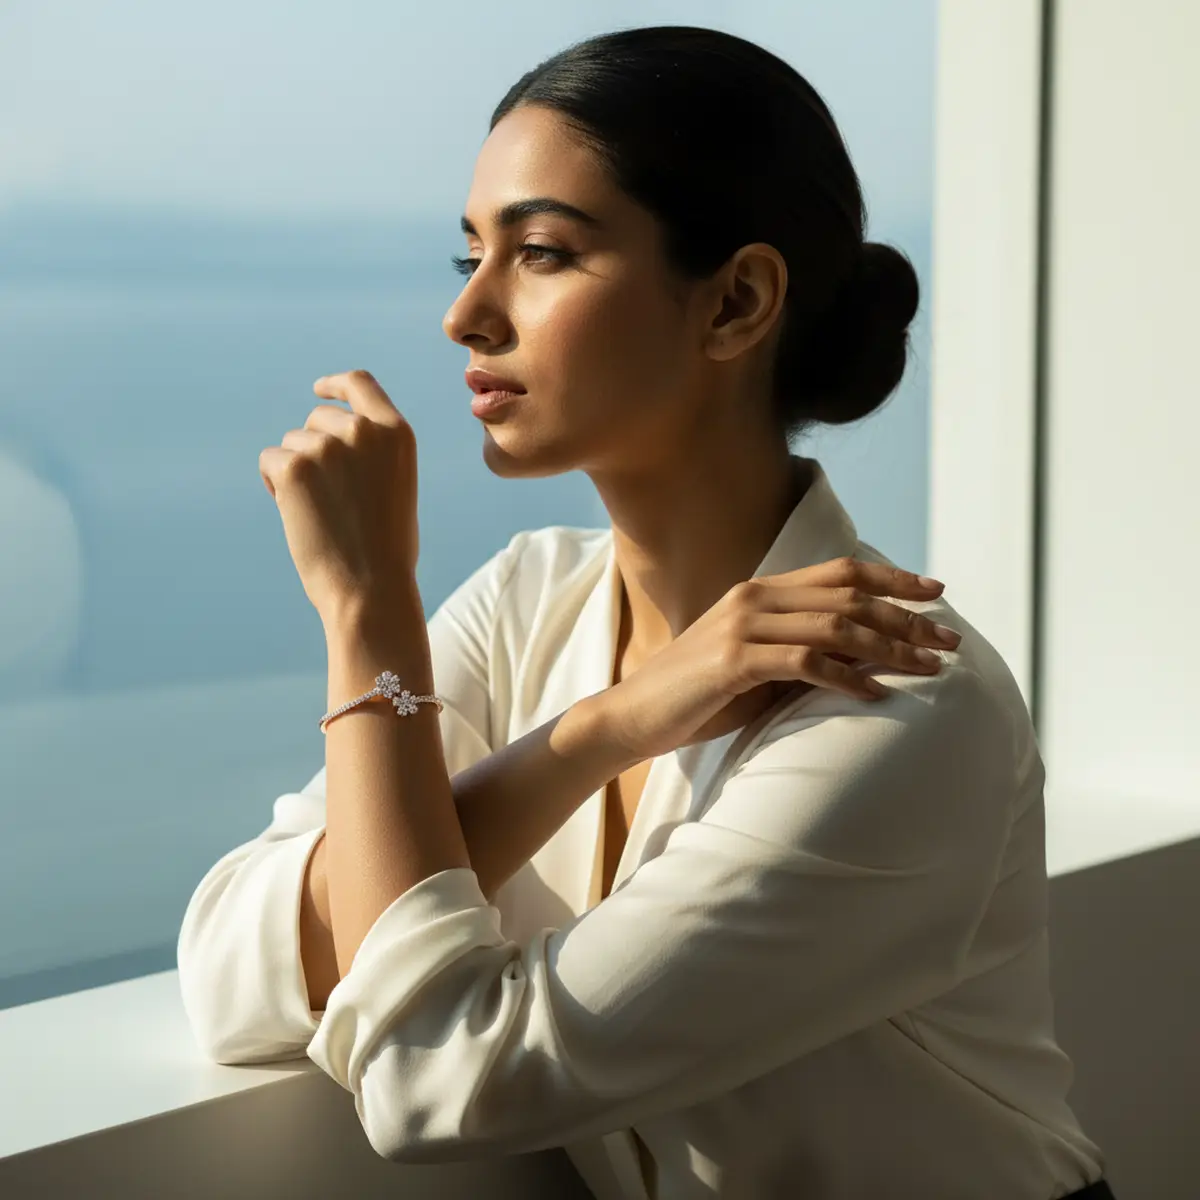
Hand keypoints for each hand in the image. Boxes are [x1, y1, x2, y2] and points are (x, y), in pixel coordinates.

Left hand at [258, 370, 419, 624]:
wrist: (372, 587)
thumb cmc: (387, 549)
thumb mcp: (396, 485)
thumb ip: (374, 453)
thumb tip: (333, 437)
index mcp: (397, 433)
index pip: (360, 385)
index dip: (335, 385)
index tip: (319, 390)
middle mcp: (363, 431)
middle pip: (317, 418)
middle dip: (311, 447)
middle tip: (326, 495)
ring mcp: (328, 446)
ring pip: (291, 443)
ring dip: (295, 472)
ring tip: (320, 513)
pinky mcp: (295, 466)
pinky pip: (270, 461)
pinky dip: (275, 485)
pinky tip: (299, 515)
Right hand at [599, 557, 962, 760]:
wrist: (634, 715)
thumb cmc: (700, 696)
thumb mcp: (760, 667)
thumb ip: (806, 652)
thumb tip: (871, 656)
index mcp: (760, 591)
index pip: (841, 572)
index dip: (893, 577)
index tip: (936, 592)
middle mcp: (754, 597)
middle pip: (849, 596)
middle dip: (907, 617)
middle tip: (950, 641)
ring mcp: (742, 626)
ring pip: (835, 626)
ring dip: (890, 647)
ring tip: (930, 670)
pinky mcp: (733, 660)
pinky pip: (806, 663)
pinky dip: (848, 678)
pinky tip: (876, 695)